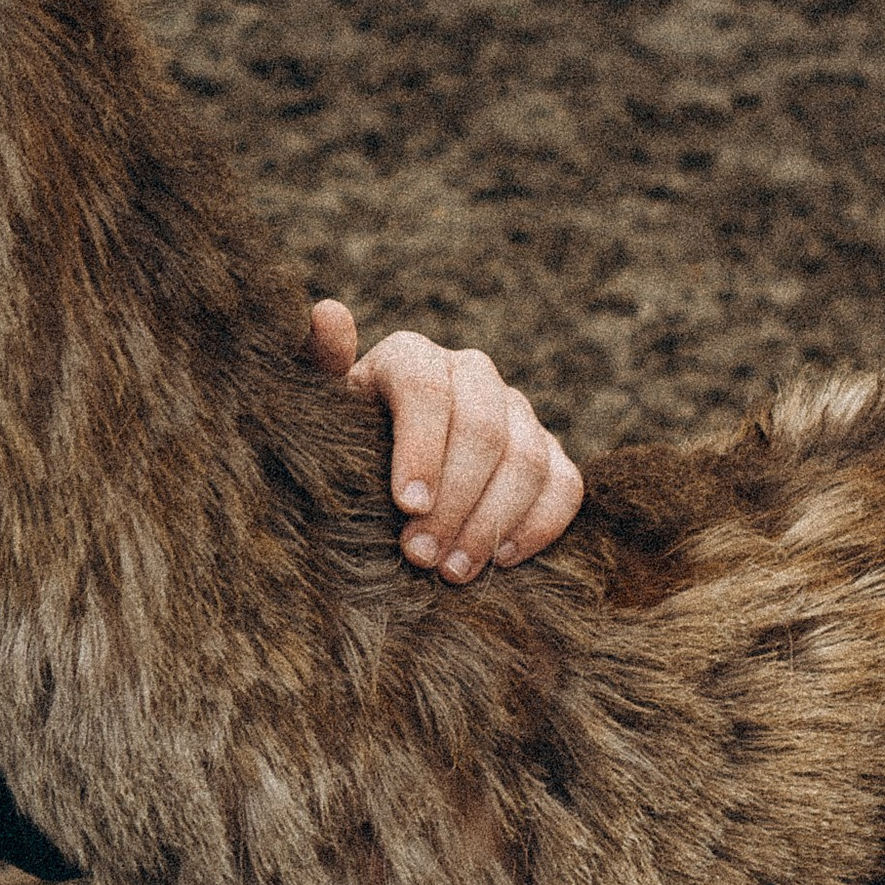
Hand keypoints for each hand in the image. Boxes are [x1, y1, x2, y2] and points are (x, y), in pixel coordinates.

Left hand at [308, 304, 581, 582]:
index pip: (426, 387)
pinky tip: (501, 560)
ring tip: (452, 571)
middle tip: (421, 556)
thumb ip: (319, 364)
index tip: (407, 506)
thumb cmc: (340, 439)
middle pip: (483, 428)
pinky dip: (539, 525)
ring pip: (528, 459)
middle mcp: (470, 373)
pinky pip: (566, 485)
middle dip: (455, 499)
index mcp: (411, 357)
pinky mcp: (548, 451)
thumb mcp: (318, 409)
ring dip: (492, 522)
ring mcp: (516, 411)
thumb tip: (330, 313)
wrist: (375, 467)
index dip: (422, 448)